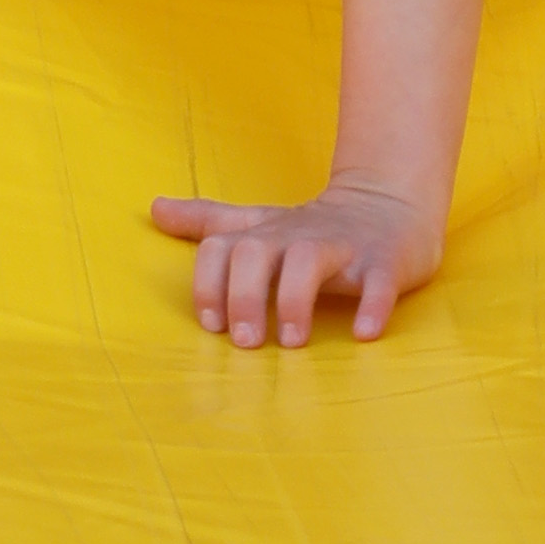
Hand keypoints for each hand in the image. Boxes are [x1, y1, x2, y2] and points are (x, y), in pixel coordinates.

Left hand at [152, 178, 443, 346]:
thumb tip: (154, 209)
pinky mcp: (384, 262)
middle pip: (257, 252)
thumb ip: (209, 221)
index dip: (208, 284)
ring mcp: (343, 246)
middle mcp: (298, 237)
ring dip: (295, 300)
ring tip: (292, 341)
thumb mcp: (259, 222)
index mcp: (266, 233)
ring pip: (310, 260)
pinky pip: (379, 282)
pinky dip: (372, 306)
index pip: (221, 248)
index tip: (211, 324)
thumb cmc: (312, 226)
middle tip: (245, 342)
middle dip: (244, 295)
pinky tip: (364, 333)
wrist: (390, 201)